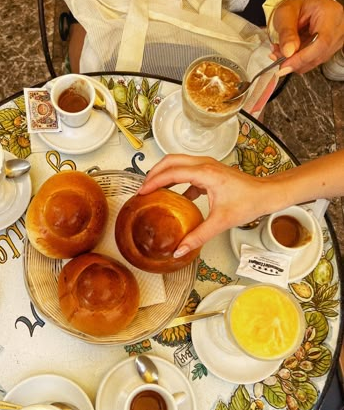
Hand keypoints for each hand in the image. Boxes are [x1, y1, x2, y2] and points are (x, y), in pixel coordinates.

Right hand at [138, 155, 275, 256]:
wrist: (266, 194)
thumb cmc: (250, 201)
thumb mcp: (221, 222)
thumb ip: (198, 236)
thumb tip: (180, 249)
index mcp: (205, 173)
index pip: (172, 172)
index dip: (154, 181)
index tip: (142, 192)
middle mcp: (205, 165)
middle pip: (170, 161)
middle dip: (154, 172)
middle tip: (143, 188)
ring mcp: (207, 166)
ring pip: (178, 163)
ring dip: (163, 174)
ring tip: (153, 189)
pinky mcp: (209, 172)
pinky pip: (186, 171)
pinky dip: (176, 180)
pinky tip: (174, 196)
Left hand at [270, 0, 343, 74]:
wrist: (301, 7)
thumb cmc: (296, 7)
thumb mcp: (285, 14)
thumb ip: (286, 33)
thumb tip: (288, 52)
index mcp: (331, 13)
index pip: (322, 42)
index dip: (303, 57)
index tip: (285, 65)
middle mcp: (338, 27)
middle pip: (320, 54)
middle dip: (296, 61)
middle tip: (278, 59)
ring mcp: (336, 38)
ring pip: (316, 60)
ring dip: (295, 61)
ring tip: (280, 52)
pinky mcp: (330, 48)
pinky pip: (314, 60)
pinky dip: (299, 61)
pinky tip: (288, 53)